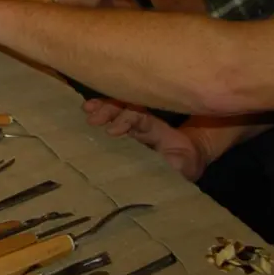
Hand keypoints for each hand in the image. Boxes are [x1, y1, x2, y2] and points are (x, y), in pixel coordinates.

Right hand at [82, 98, 208, 180]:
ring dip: (101, 108)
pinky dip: (98, 115)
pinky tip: (86, 114)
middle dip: (109, 110)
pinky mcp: (124, 135)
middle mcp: (143, 123)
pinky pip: (111, 120)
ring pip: (117, 110)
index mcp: (157, 130)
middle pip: (126, 108)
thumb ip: (176, 165)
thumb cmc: (184, 163)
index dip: (126, 120)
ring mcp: (132, 127)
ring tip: (85, 109)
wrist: (188, 161)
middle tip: (92, 119)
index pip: (141, 118)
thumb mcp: (183, 166)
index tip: (112, 131)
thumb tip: (167, 166)